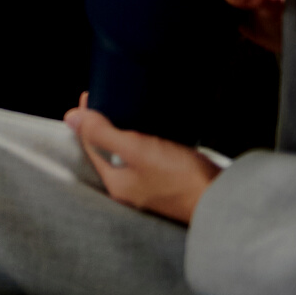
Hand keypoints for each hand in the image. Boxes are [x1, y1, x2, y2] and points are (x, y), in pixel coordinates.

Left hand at [66, 97, 218, 224]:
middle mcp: (130, 188)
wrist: (224, 199)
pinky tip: (152, 128)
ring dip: (124, 131)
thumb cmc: (179, 177)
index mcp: (116, 183)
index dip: (86, 119)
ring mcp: (151, 186)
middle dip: (104, 124)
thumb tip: (71, 118)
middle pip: (107, 150)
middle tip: (108, 98)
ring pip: (129, 153)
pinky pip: (149, 156)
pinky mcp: (171, 181)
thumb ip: (102, 134)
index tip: (90, 95)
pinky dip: (146, 140)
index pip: (90, 146)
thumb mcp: (135, 150)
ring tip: (126, 108)